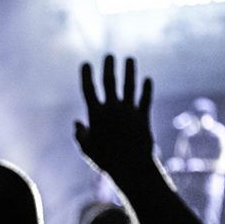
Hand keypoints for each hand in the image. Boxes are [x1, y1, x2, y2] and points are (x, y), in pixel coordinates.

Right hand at [74, 55, 154, 176]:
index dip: (86, 75)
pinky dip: (146, 89)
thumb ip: (80, 134)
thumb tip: (77, 124)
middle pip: (110, 81)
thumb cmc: (105, 161)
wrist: (131, 168)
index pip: (89, 89)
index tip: (86, 63)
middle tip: (109, 56)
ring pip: (129, 85)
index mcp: (96, 114)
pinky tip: (147, 80)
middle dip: (109, 66)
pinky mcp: (143, 117)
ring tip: (129, 59)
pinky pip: (145, 99)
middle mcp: (112, 108)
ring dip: (129, 71)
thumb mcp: (86, 149)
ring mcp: (129, 111)